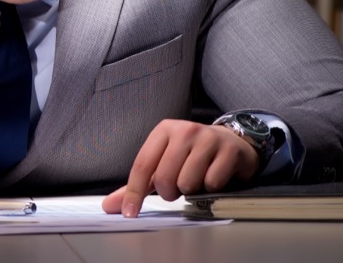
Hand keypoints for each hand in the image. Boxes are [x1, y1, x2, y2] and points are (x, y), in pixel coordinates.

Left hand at [101, 119, 259, 217]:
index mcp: (163, 131)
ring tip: (196, 179)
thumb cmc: (192, 155)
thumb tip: (110, 205)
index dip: (134, 192)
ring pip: (187, 183)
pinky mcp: (228, 150)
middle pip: (164, 177)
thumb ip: (137, 184)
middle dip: (170, 192)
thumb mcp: (163, 163)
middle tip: (178, 187)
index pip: (142, 165)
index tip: (129, 213)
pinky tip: (214, 177)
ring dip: (191, 191)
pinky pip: (212, 183)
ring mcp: (208, 138)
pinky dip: (211, 188)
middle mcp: (184, 130)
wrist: (232, 143)